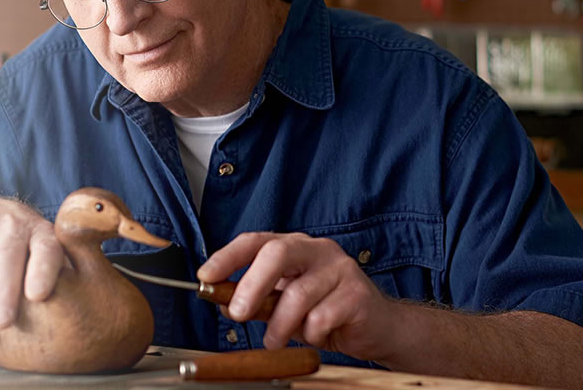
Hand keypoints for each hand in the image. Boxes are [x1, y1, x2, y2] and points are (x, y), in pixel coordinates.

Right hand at [0, 198, 65, 341]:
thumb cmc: (23, 252)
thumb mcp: (44, 252)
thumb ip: (63, 274)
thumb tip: (86, 313)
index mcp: (40, 231)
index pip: (45, 248)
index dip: (42, 270)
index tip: (37, 296)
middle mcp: (8, 224)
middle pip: (6, 258)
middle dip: (2, 293)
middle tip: (2, 325)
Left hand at [198, 232, 402, 360]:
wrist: (376, 327)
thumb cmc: (325, 311)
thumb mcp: (283, 304)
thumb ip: (256, 299)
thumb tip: (221, 301)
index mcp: (293, 247)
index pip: (255, 241)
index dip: (227, 257)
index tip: (206, 276)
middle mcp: (316, 250)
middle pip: (277, 254)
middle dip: (251, 285)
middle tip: (237, 313)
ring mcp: (340, 269)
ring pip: (298, 293)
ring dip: (280, 325)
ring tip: (274, 341)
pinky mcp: (358, 294)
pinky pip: (322, 317)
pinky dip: (311, 334)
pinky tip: (315, 335)